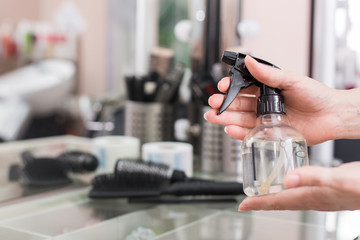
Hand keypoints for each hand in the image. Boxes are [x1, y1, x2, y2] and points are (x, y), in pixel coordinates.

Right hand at [204, 55, 344, 144]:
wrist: (331, 115)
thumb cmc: (316, 95)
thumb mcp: (290, 80)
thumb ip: (267, 74)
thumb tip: (250, 61)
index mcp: (266, 89)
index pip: (243, 88)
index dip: (231, 88)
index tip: (222, 87)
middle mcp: (263, 104)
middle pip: (238, 104)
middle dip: (223, 103)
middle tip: (213, 103)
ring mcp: (265, 119)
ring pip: (240, 118)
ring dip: (225, 117)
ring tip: (213, 116)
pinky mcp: (269, 133)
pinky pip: (250, 133)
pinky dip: (238, 132)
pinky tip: (229, 128)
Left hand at [238, 162, 359, 210]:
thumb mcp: (339, 178)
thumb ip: (314, 177)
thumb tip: (288, 179)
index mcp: (312, 196)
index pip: (279, 202)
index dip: (259, 203)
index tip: (243, 204)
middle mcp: (315, 200)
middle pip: (282, 203)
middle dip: (263, 203)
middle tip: (248, 201)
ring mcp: (322, 197)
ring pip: (292, 199)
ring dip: (275, 198)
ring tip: (264, 195)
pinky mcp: (329, 192)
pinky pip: (302, 193)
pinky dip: (291, 190)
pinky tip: (292, 185)